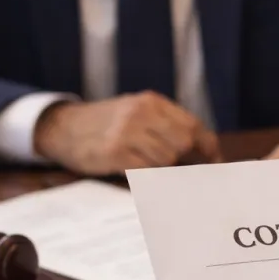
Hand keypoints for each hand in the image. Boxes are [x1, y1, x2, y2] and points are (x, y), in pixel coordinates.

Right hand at [34, 92, 221, 174]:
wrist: (63, 128)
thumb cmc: (105, 125)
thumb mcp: (135, 114)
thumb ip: (165, 126)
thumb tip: (202, 153)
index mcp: (151, 102)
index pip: (193, 125)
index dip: (208, 148)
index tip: (215, 163)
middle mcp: (140, 113)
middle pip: (184, 143)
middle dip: (188, 161)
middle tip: (187, 173)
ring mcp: (127, 132)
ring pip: (167, 158)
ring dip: (166, 170)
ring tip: (155, 170)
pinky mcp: (114, 153)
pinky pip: (147, 171)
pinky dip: (150, 177)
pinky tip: (143, 175)